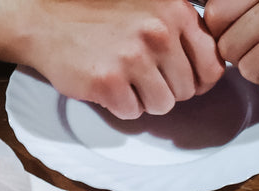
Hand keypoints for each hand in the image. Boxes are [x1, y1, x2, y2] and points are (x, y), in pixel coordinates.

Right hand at [22, 0, 224, 117]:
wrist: (46, 21)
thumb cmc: (100, 17)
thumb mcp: (151, 7)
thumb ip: (182, 31)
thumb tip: (210, 74)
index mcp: (176, 12)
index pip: (213, 66)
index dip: (197, 81)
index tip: (179, 80)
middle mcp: (159, 32)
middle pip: (186, 91)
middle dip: (166, 90)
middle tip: (140, 77)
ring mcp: (133, 58)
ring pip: (163, 105)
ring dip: (144, 100)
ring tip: (123, 80)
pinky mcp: (109, 81)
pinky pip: (133, 113)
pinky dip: (120, 106)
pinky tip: (106, 85)